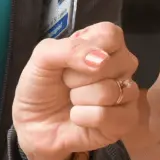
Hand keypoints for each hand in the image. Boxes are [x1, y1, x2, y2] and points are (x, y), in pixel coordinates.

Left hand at [12, 23, 139, 159]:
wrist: (32, 125)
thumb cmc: (40, 87)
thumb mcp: (42, 58)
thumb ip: (69, 49)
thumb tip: (101, 60)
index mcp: (103, 43)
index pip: (110, 34)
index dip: (87, 49)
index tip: (69, 61)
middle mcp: (120, 65)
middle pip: (112, 63)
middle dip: (78, 77)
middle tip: (68, 83)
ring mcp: (127, 92)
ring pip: (109, 92)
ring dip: (79, 99)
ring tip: (73, 101)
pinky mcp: (126, 120)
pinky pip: (107, 116)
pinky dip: (83, 117)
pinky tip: (79, 118)